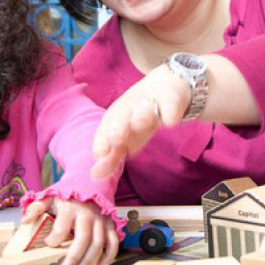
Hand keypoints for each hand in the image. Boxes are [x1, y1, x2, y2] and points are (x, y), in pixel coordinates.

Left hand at [23, 197, 119, 264]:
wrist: (89, 181)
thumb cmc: (67, 194)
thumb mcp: (50, 197)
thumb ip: (37, 207)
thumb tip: (24, 221)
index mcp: (70, 207)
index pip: (62, 227)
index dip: (54, 239)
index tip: (48, 244)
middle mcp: (87, 214)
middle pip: (82, 238)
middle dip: (74, 257)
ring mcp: (101, 219)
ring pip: (98, 242)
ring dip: (90, 260)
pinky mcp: (110, 224)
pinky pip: (113, 241)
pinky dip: (109, 256)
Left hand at [90, 65, 187, 179]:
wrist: (162, 88)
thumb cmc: (137, 118)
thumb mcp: (125, 139)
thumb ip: (111, 158)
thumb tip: (94, 176)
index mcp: (114, 120)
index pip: (104, 131)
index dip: (102, 141)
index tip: (100, 154)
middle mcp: (128, 110)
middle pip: (121, 118)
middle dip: (117, 127)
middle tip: (115, 138)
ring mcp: (149, 103)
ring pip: (144, 110)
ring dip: (141, 116)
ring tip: (139, 122)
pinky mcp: (170, 99)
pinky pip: (170, 106)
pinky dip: (170, 113)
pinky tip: (171, 122)